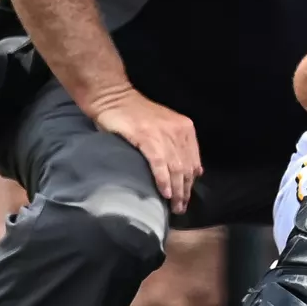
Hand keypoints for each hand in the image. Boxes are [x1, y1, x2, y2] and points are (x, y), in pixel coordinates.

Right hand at [85, 84, 202, 214]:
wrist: (112, 97)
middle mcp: (178, 131)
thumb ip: (177, 146)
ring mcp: (163, 133)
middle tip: (181, 209)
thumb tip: (194, 171)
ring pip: (176, 168)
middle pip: (187, 167)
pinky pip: (159, 163)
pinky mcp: (147, 137)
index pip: (194, 161)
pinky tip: (165, 193)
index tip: (186, 197)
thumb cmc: (135, 115)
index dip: (191, 182)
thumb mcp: (164, 127)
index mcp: (185, 128)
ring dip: (177, 191)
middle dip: (186, 191)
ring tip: (174, 207)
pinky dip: (163, 180)